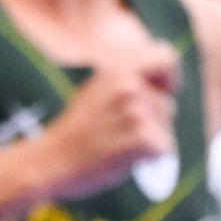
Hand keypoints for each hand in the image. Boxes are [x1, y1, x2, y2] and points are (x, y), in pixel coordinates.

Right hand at [32, 39, 179, 198]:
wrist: (51, 162)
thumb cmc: (76, 130)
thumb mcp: (96, 90)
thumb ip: (126, 80)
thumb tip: (163, 83)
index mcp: (117, 69)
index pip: (167, 58)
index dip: (169, 78)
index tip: (160, 93)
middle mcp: (129, 86)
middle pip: (167, 103)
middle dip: (153, 119)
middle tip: (120, 131)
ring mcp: (137, 112)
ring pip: (166, 127)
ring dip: (150, 139)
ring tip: (117, 143)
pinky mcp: (145, 139)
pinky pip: (165, 148)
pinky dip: (150, 157)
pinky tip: (124, 157)